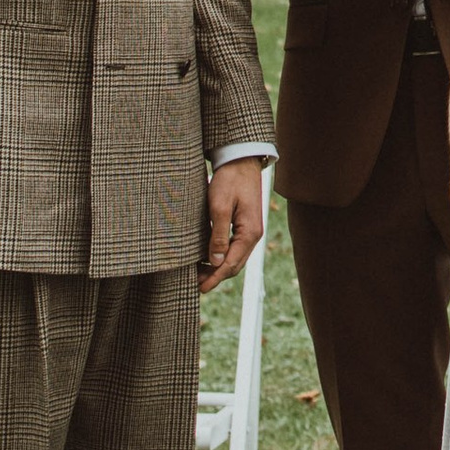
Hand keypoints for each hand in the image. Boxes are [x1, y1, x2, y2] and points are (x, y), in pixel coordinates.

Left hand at [200, 159, 266, 293]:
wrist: (241, 161)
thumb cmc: (229, 180)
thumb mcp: (219, 207)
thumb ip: (218, 235)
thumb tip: (216, 262)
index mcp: (250, 233)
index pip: (231, 264)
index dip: (215, 278)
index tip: (200, 288)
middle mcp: (253, 235)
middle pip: (235, 265)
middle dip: (216, 277)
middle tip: (195, 284)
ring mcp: (251, 231)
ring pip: (235, 258)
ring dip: (218, 268)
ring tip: (199, 274)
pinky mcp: (245, 225)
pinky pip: (235, 248)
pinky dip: (222, 257)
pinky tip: (209, 258)